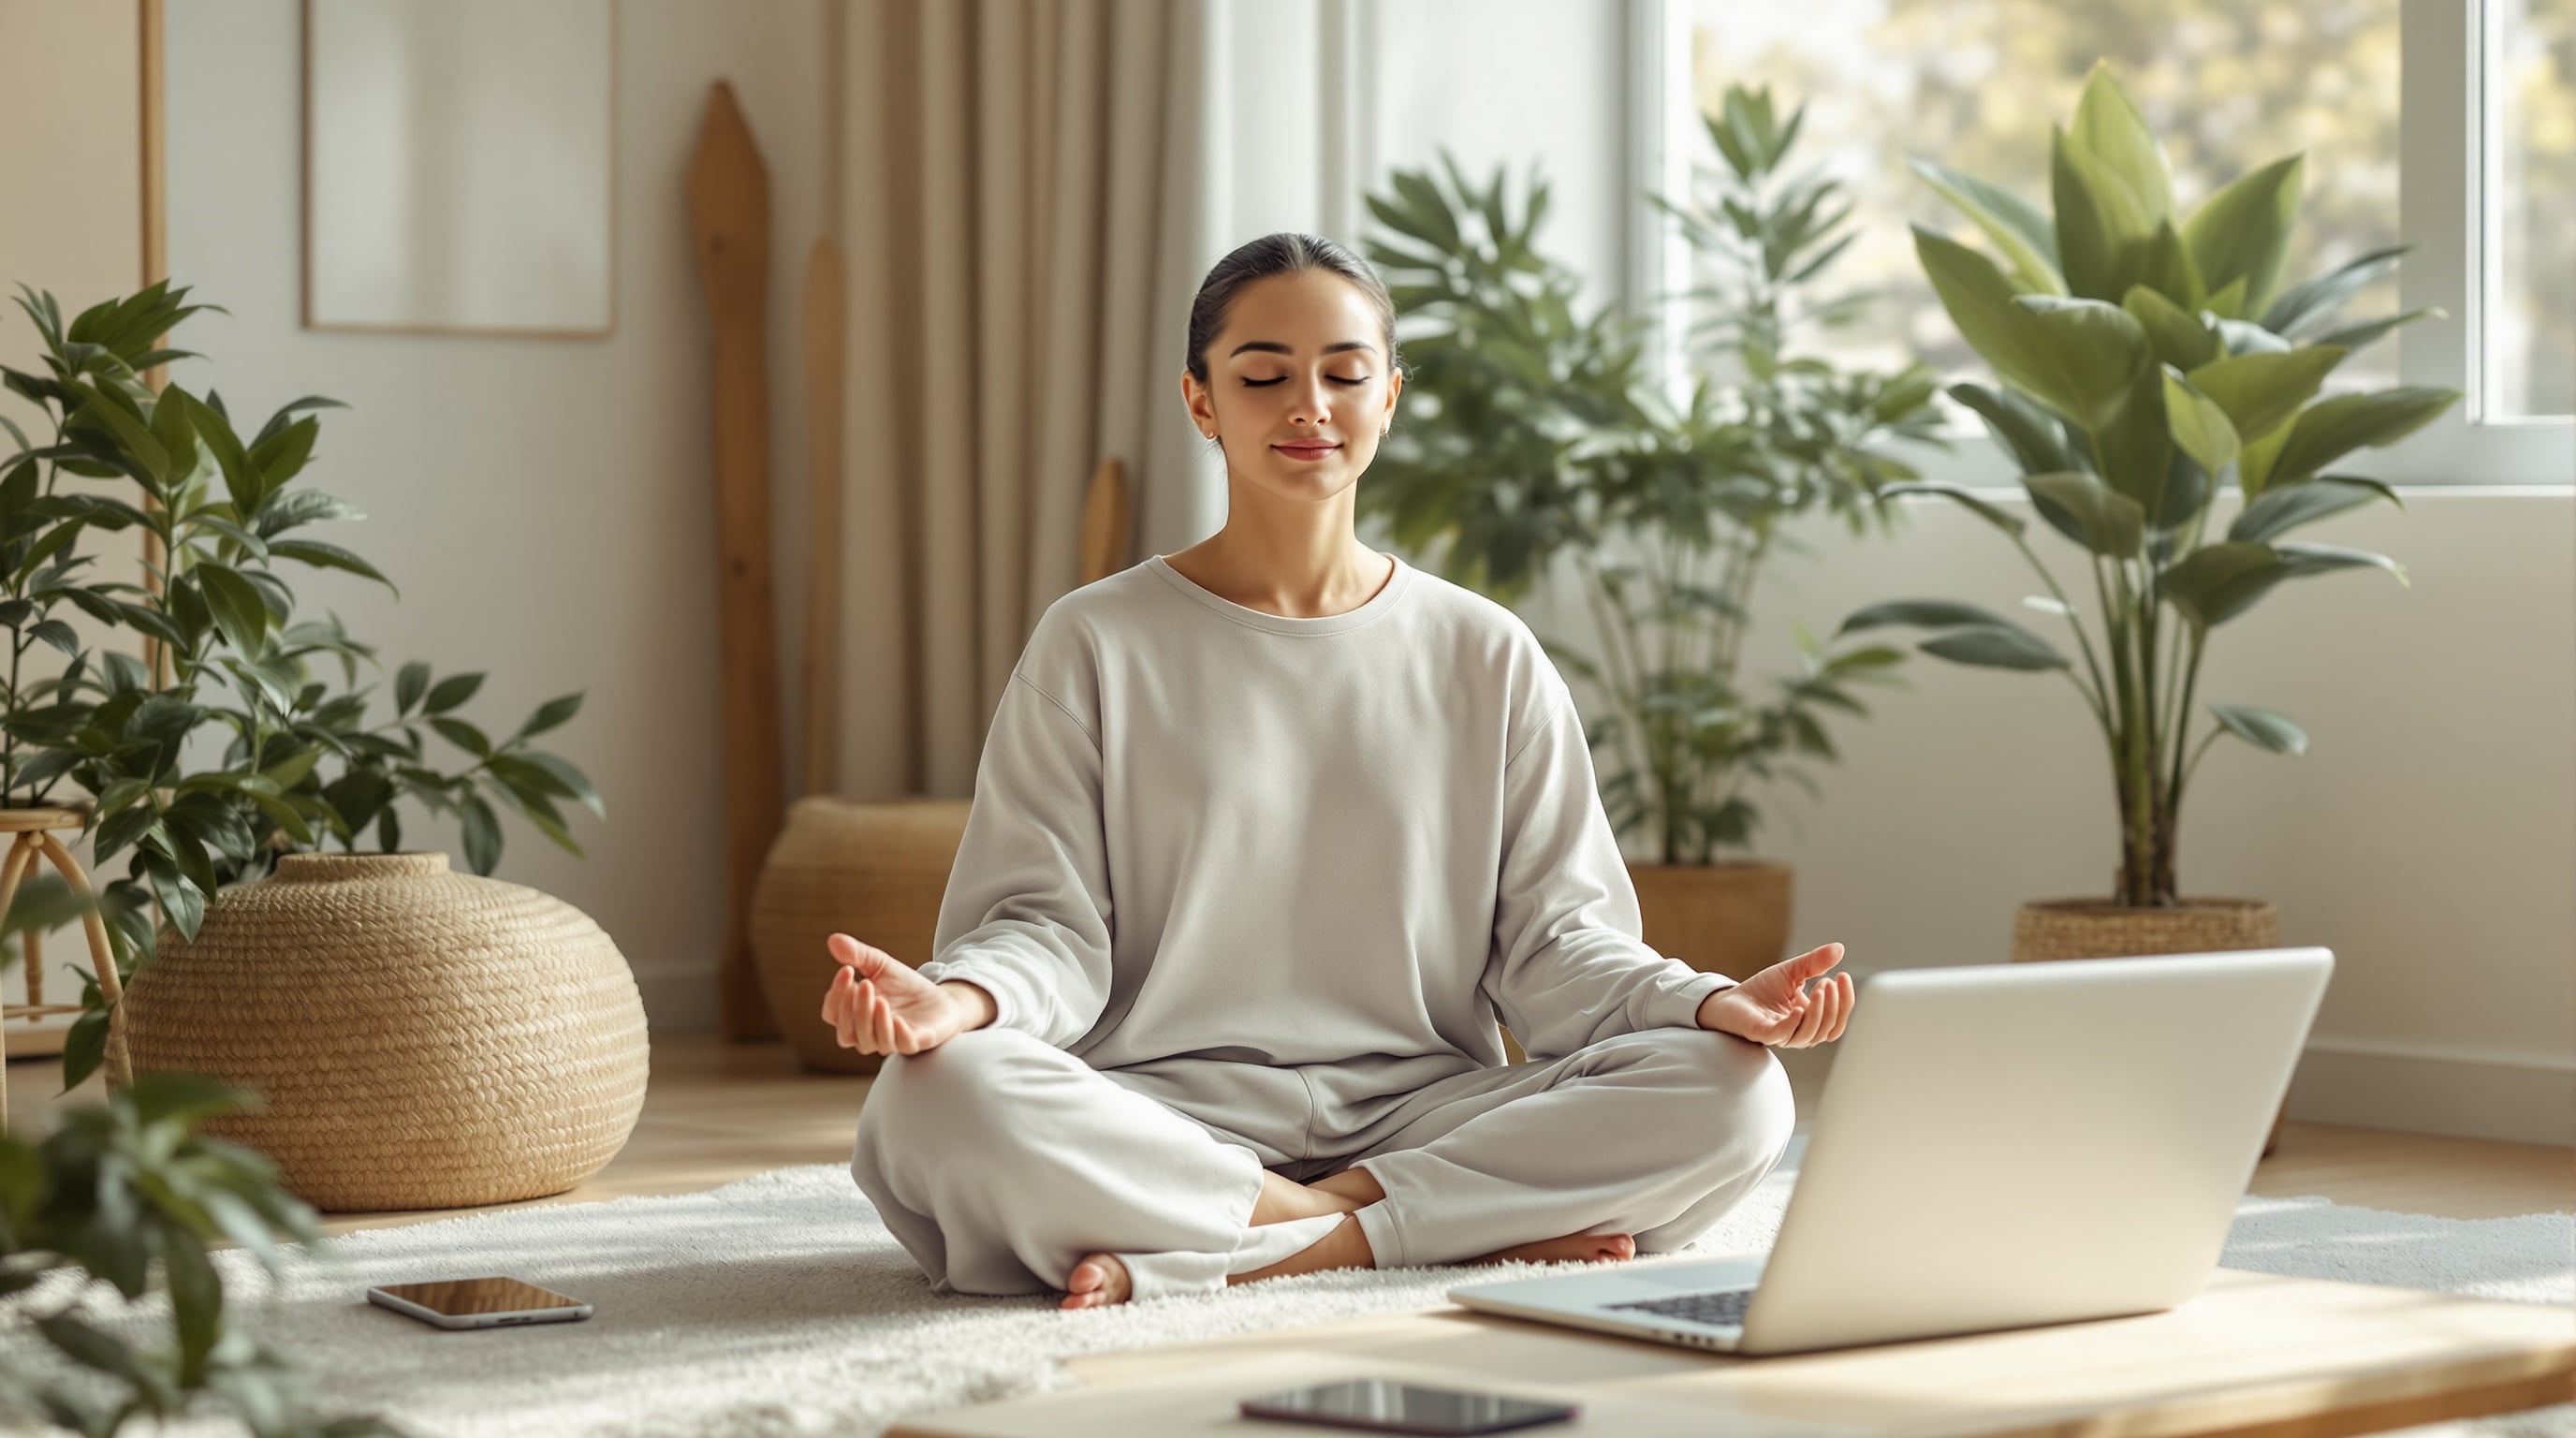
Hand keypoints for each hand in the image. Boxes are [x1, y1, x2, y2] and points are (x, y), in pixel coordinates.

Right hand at [819, 933, 982, 1055]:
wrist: (941, 997)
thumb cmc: (905, 985)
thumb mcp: (881, 965)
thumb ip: (858, 954)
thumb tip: (833, 940)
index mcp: (855, 1017)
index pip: (832, 1014)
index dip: (835, 996)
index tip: (846, 970)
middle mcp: (868, 1034)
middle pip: (847, 1033)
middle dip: (851, 1009)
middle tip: (863, 984)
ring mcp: (891, 1041)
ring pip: (870, 1042)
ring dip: (871, 1020)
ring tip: (880, 998)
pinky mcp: (915, 1042)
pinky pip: (903, 1046)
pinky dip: (898, 1034)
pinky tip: (898, 1018)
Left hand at [1695, 942, 1853, 1048]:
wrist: (1729, 998)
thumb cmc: (1761, 990)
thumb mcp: (1792, 972)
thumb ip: (1815, 963)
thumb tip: (1839, 949)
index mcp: (1810, 1020)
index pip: (1837, 1018)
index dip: (1845, 1000)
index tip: (1843, 975)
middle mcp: (1800, 1031)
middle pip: (1828, 1029)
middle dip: (1834, 1006)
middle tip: (1829, 982)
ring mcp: (1782, 1034)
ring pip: (1810, 1034)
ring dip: (1819, 1013)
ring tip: (1819, 988)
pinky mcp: (1763, 1033)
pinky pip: (1784, 1034)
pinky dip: (1794, 1023)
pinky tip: (1799, 1007)